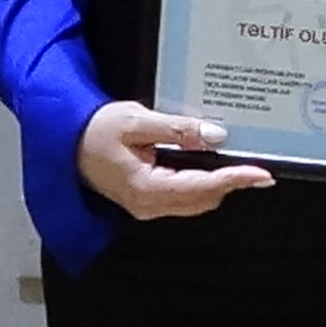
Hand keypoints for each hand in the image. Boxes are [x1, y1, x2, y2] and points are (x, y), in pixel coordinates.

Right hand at [76, 101, 276, 220]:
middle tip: (256, 165)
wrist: (64, 141)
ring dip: (218, 185)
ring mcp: (146, 206)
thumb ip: (177, 129)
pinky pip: (182, 198)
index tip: (261, 175)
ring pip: (195, 202)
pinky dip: (201, 185)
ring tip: (238, 165)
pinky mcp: (145, 201)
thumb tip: (215, 136)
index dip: (234, 180)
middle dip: (230, 184)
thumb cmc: (94, 129)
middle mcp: (148, 205)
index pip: (201, 188)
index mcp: (145, 188)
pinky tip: (210, 166)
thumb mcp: (137, 120)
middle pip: (203, 200)